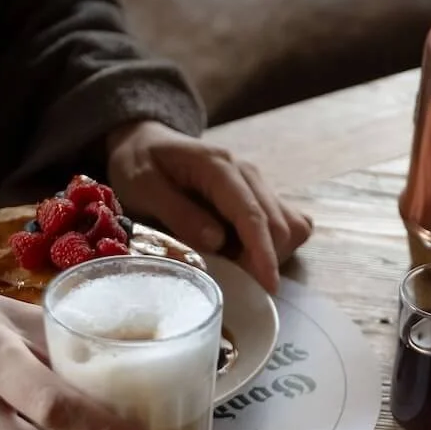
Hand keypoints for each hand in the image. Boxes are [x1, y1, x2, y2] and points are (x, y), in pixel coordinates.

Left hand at [106, 120, 311, 293]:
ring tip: (234, 262)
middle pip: (280, 225)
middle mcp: (248, 173)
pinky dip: (275, 246)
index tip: (268, 286)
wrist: (147, 143)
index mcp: (219, 166)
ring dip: (271, 254)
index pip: (252, 214)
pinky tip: (245, 251)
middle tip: (231, 278)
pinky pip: (288, 224)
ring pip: (290, 227)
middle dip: (265, 259)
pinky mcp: (261, 196)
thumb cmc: (140, 165)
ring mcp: (258, 184)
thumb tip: (216, 242)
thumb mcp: (143, 186)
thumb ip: (179, 212)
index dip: (262, 253)